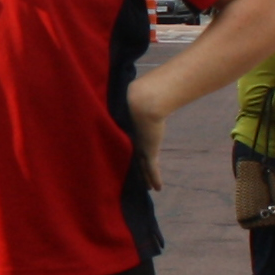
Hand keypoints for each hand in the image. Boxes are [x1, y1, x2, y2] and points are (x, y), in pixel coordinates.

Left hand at [124, 75, 165, 189]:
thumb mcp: (131, 98)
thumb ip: (130, 96)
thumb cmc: (135, 95)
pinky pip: (151, 170)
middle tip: (129, 179)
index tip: (118, 158)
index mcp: (121, 130)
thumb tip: (129, 85)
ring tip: (145, 187)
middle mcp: (127, 140)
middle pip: (127, 159)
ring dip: (144, 178)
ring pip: (140, 167)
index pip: (120, 145)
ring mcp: (137, 147)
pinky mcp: (149, 151)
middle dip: (128, 169)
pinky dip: (154, 179)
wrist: (143, 100)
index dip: (120, 152)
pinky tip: (157, 189)